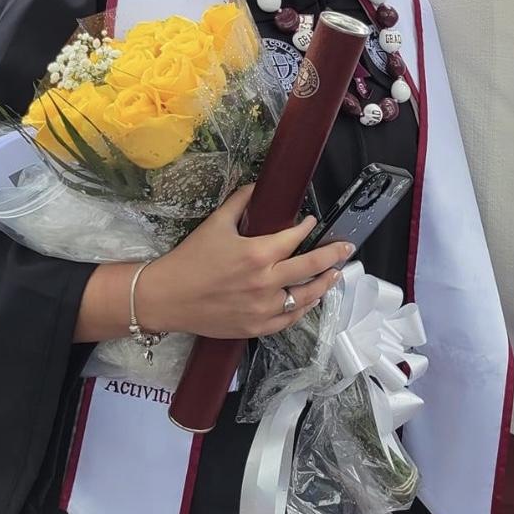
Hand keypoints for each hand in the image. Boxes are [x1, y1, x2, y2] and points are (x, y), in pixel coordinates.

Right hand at [139, 184, 353, 338]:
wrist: (166, 297)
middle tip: (346, 247)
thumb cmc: (190, 259)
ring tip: (335, 274)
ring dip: (324, 283)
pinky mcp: (256, 327)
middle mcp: (265, 282)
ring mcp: (263, 308)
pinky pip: (289, 319)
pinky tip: (311, 299)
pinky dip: (303, 308)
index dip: (306, 227)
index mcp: (257, 254)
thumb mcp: (215, 224)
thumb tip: (256, 186)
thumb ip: (239, 202)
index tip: (311, 222)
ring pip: (306, 296)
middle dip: (333, 255)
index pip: (294, 238)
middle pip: (311, 266)